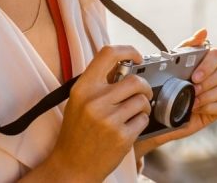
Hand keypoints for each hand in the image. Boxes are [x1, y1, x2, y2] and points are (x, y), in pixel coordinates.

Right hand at [44, 45, 152, 181]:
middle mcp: (95, 101)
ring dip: (144, 106)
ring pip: (143, 100)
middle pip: (135, 81)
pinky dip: (141, 122)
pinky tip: (129, 128)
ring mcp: (109, 120)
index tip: (138, 56)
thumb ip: (98, 83)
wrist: (71, 166)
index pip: (108, 54)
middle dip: (145, 87)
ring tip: (133, 114)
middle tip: (142, 93)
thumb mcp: (79, 102)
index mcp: (83, 88)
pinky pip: (144, 119)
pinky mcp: (122, 136)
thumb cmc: (77, 132)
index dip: (128, 50)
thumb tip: (125, 64)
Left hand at [133, 28, 216, 155]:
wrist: (156, 115)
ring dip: (208, 95)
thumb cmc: (165, 86)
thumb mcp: (171, 65)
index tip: (194, 76)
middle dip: (209, 81)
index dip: (209, 64)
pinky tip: (196, 109)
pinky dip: (209, 107)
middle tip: (194, 88)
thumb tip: (204, 31)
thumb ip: (187, 47)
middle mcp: (214, 75)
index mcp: (205, 62)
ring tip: (192, 101)